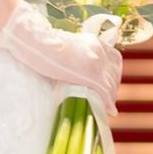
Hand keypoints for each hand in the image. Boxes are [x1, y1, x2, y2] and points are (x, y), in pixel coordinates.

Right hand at [0, 5, 122, 113]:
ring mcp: (97, 61)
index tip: (109, 89)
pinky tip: (107, 110)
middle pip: (114, 74)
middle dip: (112, 89)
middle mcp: (100, 50)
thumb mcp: (70, 47)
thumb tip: (79, 73)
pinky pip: (104, 91)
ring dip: (110, 97)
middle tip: (106, 101)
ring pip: (111, 84)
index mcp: (96, 42)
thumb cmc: (46, 46)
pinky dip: (107, 102)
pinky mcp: (91, 73)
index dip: (113, 77)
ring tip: (104, 107)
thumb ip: (80, 56)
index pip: (114, 61)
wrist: (37, 42)